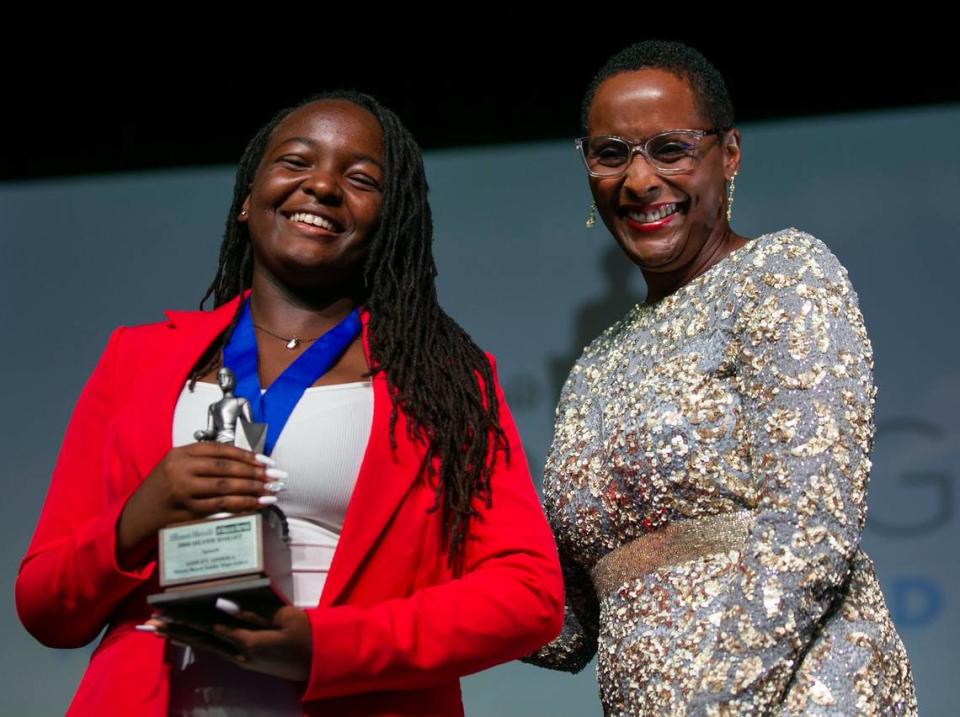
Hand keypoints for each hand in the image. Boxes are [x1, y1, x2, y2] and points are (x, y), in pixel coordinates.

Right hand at [116, 444, 286, 569]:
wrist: (139, 513)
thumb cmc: (164, 486)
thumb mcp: (178, 464)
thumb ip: (204, 460)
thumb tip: (246, 461)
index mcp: (180, 453)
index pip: (219, 450)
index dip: (245, 455)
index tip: (266, 461)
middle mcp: (180, 470)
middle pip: (225, 469)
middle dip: (254, 473)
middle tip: (276, 477)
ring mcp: (182, 491)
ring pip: (225, 489)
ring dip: (252, 491)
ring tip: (271, 492)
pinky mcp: (186, 511)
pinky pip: (219, 507)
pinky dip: (241, 506)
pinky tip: (256, 505)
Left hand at [143, 602, 312, 681]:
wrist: (321, 662)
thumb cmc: (307, 634)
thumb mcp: (284, 618)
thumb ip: (253, 612)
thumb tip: (223, 604)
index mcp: (248, 640)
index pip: (209, 625)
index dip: (185, 616)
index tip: (165, 610)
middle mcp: (239, 653)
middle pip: (201, 638)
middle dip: (175, 629)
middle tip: (151, 622)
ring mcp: (241, 659)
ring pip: (205, 646)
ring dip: (182, 637)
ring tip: (160, 630)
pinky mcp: (245, 660)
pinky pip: (215, 649)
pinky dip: (197, 643)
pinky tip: (188, 638)